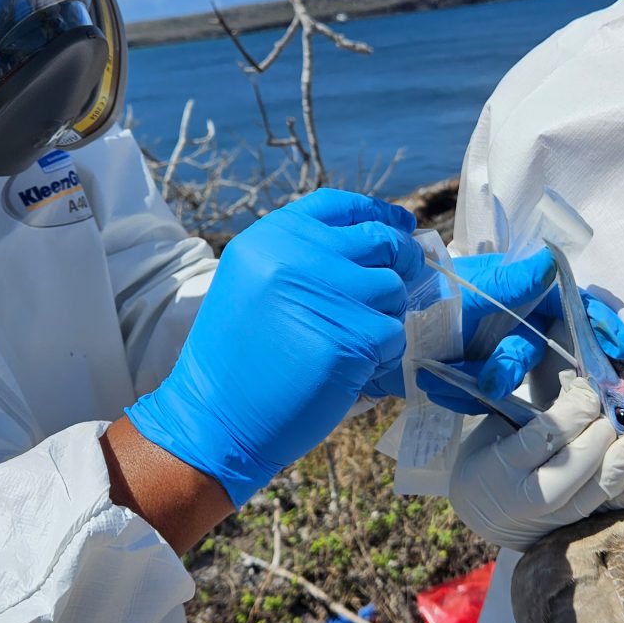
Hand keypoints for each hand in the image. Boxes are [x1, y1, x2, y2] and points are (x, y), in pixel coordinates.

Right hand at [126, 190, 423, 507]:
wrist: (216, 417)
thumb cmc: (239, 356)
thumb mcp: (254, 282)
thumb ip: (305, 256)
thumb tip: (381, 241)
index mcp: (272, 236)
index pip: (342, 205)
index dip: (380, 214)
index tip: (402, 227)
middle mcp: (299, 255)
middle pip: (381, 241)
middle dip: (402, 261)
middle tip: (406, 282)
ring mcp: (327, 294)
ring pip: (393, 290)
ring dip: (387, 316)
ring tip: (355, 342)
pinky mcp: (351, 337)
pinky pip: (393, 334)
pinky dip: (384, 354)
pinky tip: (353, 369)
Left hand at [363, 249, 623, 405]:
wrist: (380, 321)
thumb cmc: (428, 292)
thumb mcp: (469, 284)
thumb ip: (513, 281)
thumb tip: (553, 260)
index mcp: (522, 292)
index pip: (573, 306)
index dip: (601, 325)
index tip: (620, 348)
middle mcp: (514, 323)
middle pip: (539, 351)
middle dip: (512, 365)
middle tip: (492, 379)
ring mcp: (493, 353)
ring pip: (508, 379)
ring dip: (475, 381)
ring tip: (439, 374)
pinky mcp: (472, 379)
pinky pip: (480, 397)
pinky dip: (455, 392)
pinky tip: (430, 382)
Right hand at [448, 371, 623, 550]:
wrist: (478, 511)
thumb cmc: (486, 458)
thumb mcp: (493, 431)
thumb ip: (530, 416)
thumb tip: (576, 388)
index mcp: (501, 465)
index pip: (546, 435)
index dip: (574, 410)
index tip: (587, 389)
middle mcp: (526, 496)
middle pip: (575, 464)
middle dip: (599, 433)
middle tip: (610, 413)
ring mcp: (548, 519)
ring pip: (592, 494)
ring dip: (621, 465)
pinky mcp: (565, 530)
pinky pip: (598, 516)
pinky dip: (623, 503)